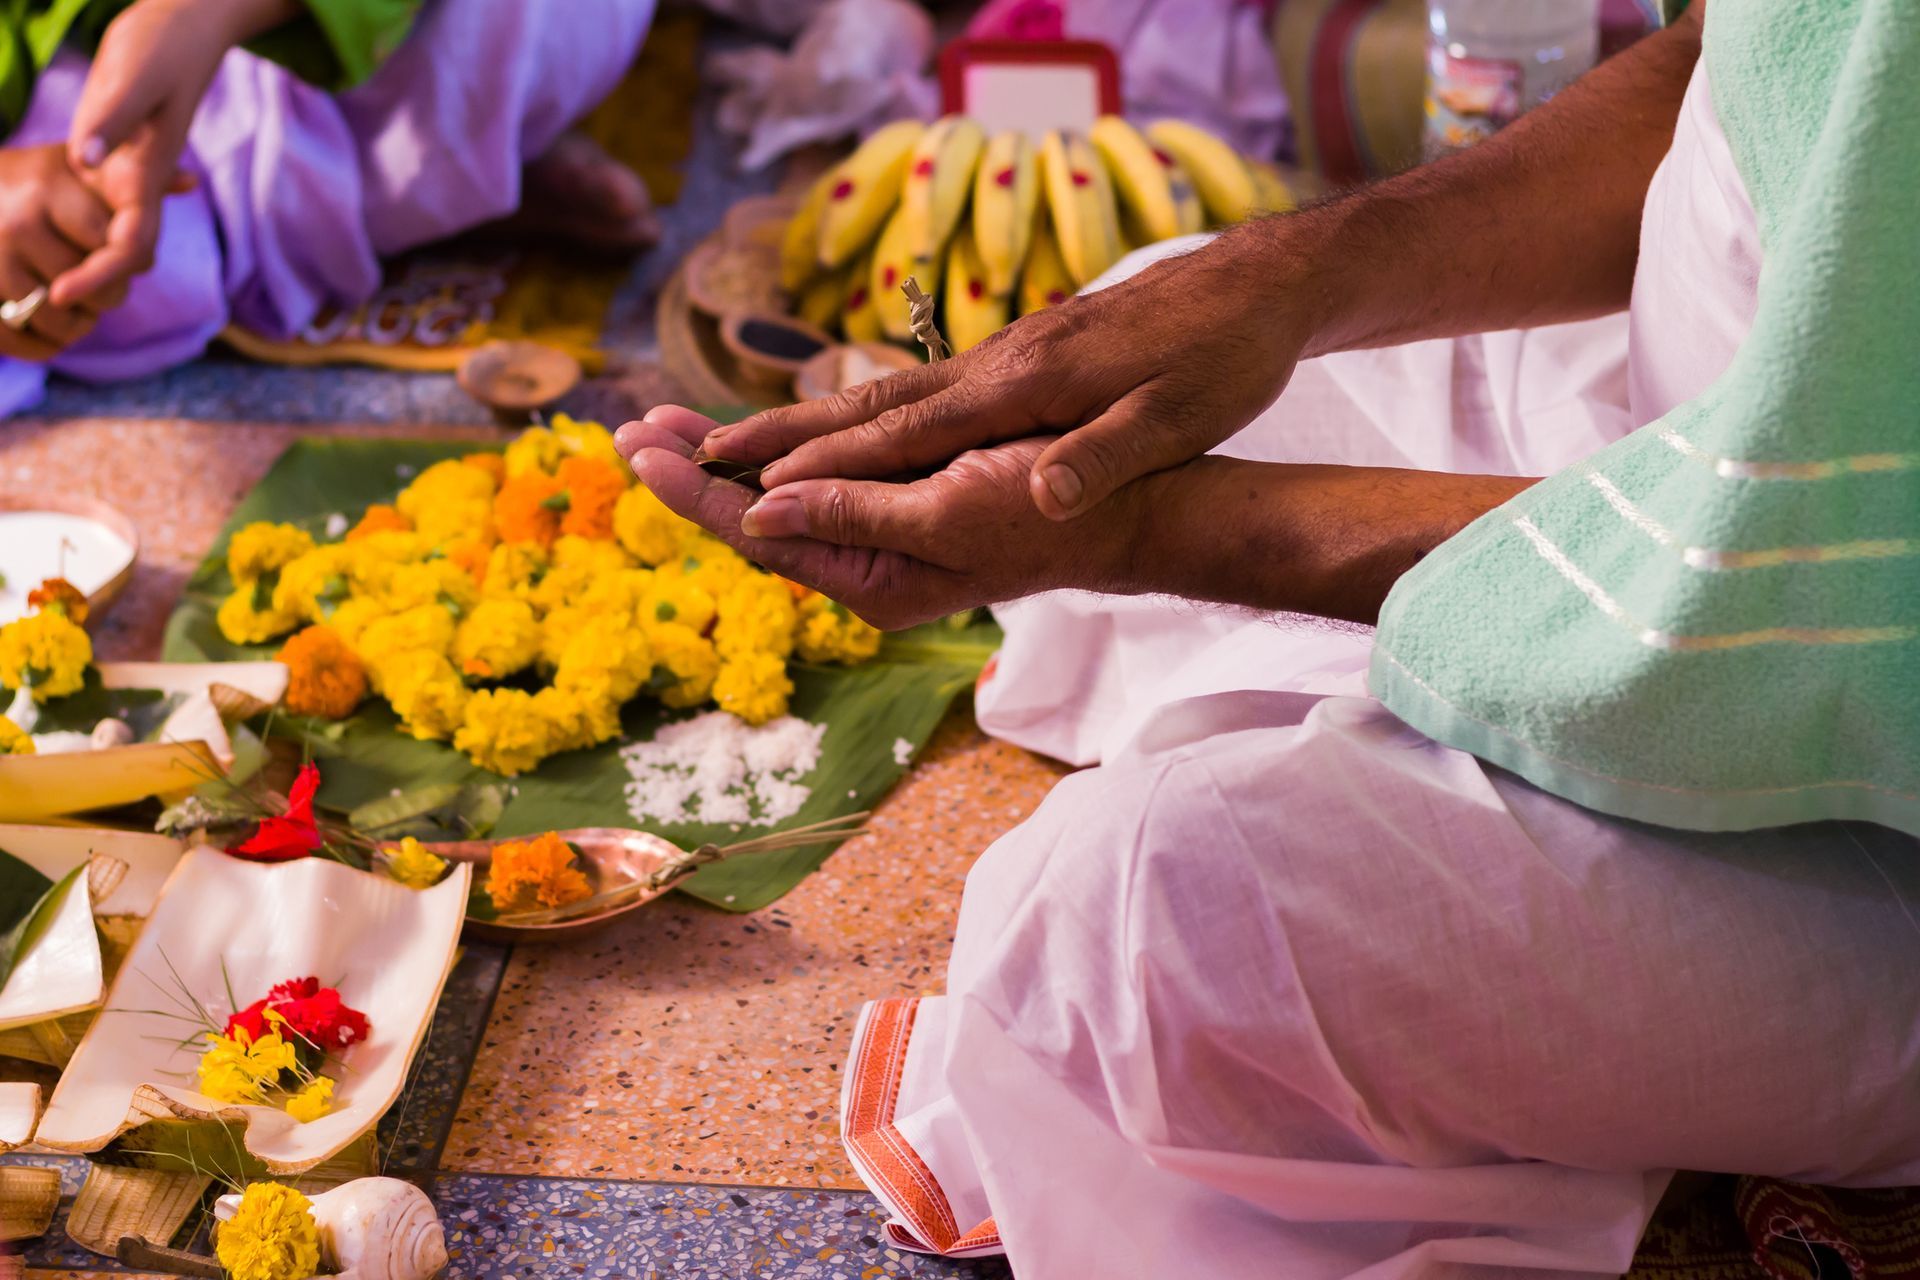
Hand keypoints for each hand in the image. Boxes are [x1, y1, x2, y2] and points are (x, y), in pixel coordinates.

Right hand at [0, 144, 128, 359]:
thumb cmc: (27, 182)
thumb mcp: (72, 167)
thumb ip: (128, 179)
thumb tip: (191, 182)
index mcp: (50, 186)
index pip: (115, 246)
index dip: (125, 264)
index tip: (123, 265)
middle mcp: (19, 219)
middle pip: (93, 286)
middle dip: (107, 299)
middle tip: (105, 298)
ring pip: (59, 316)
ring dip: (76, 327)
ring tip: (80, 318)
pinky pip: (17, 336)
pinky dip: (41, 346)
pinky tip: (51, 338)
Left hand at [53, 0, 293, 307]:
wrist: (185, 28)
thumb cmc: (163, 47)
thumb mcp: (133, 77)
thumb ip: (110, 121)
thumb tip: (84, 161)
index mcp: (149, 175)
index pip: (131, 246)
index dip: (98, 275)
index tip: (61, 293)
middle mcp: (142, 185)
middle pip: (123, 256)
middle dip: (88, 285)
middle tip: (35, 301)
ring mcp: (130, 177)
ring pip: (113, 242)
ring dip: (82, 268)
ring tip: (36, 287)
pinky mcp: (117, 163)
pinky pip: (101, 216)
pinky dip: (80, 239)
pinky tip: (50, 247)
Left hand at [614, 407, 1148, 628]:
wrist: (1119, 513)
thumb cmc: (1043, 514)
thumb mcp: (945, 514)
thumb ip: (851, 515)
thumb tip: (758, 516)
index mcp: (871, 581)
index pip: (761, 536)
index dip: (697, 492)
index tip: (643, 450)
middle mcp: (866, 566)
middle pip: (758, 521)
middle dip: (692, 473)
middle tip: (626, 429)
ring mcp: (882, 539)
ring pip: (783, 501)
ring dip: (723, 461)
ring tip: (660, 427)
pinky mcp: (903, 508)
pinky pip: (820, 484)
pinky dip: (775, 455)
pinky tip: (743, 438)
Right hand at [695, 229, 1317, 520]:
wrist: (1257, 286)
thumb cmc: (1223, 359)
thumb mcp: (1179, 419)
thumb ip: (1105, 455)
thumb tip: (1041, 494)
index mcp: (1023, 385)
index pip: (900, 436)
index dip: (818, 465)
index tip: (740, 486)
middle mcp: (995, 363)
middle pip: (864, 409)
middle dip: (773, 437)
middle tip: (689, 453)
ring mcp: (1001, 355)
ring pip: (880, 397)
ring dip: (803, 424)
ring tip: (732, 444)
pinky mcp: (1018, 355)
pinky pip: (915, 391)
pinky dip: (858, 412)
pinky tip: (837, 423)